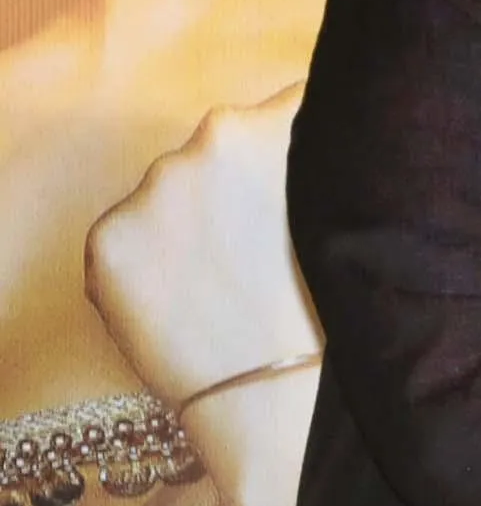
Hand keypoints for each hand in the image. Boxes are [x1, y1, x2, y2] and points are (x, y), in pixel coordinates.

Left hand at [86, 88, 319, 407]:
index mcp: (280, 129)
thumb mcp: (347, 217)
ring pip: (173, 193)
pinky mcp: (107, 240)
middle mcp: (207, 142)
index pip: (295, 105)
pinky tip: (188, 302)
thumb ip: (323, 165)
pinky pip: (130, 238)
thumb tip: (315, 149)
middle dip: (242, 185)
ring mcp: (150, 190)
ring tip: (228, 283)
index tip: (315, 177)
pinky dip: (153, 264)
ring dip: (193, 223)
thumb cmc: (335, 315)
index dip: (307, 141)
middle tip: (269, 246)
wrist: (280, 400)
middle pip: (225, 148)